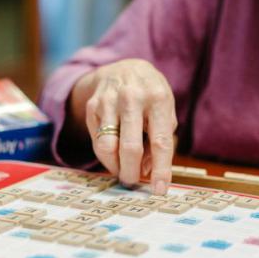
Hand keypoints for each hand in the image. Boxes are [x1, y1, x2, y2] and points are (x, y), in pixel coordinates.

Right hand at [70, 59, 176, 194]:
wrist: (124, 67)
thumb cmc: (150, 95)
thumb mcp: (165, 109)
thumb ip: (162, 138)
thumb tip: (148, 170)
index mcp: (157, 98)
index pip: (160, 141)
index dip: (160, 169)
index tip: (159, 190)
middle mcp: (132, 98)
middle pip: (130, 148)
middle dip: (132, 173)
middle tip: (134, 181)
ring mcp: (109, 101)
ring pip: (107, 147)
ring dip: (116, 167)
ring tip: (123, 170)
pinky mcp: (92, 106)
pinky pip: (97, 141)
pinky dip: (106, 156)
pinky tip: (114, 155)